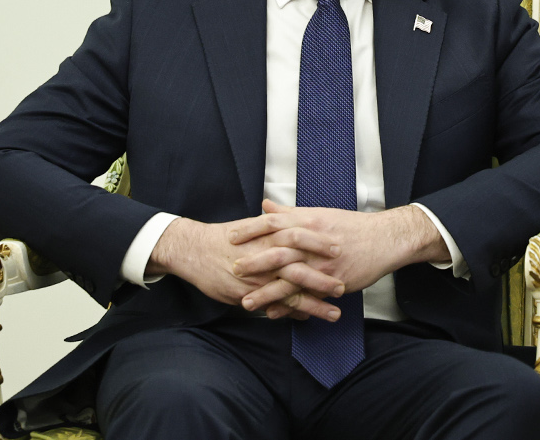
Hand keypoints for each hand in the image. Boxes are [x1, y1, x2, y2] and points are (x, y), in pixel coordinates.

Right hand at [148, 215, 344, 320]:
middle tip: (345, 283)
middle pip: (301, 266)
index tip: (340, 246)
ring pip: (292, 290)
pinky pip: (274, 305)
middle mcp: (265, 255)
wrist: (194, 250)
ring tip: (336, 311)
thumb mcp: (251, 225)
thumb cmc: (224, 238)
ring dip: (315, 302)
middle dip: (324, 276)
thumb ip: (272, 222)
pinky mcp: (248, 293)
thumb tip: (291, 220)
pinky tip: (307, 319)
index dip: (320, 243)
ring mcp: (258, 276)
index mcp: (268, 234)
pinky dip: (292, 313)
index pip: (300, 236)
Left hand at [227, 199, 446, 314]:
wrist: (383, 240)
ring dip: (266, 292)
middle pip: (278, 250)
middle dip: (254, 261)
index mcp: (309, 221)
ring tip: (245, 302)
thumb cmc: (351, 226)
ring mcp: (322, 263)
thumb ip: (290, 212)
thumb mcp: (320, 214)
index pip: (273, 223)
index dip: (251, 230)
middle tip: (232, 269)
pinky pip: (308, 295)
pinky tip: (275, 313)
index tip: (231, 236)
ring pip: (290, 278)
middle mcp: (313, 241)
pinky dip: (290, 306)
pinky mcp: (333, 281)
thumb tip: (266, 204)